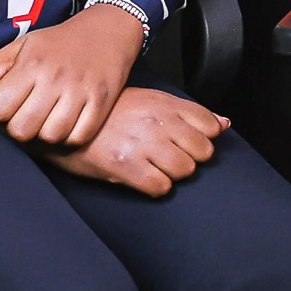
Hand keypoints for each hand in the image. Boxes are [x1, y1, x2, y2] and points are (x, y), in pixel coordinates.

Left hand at [0, 4, 148, 148]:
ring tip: (48, 120)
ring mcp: (80, 91)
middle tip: (28, 115)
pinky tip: (69, 123)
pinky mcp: (102, 102)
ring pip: (50, 136)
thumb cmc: (61, 40)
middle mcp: (55, 78)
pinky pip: (79, 136)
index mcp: (31, 64)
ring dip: (46, 133)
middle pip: (22, 129)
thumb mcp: (25, 44)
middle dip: (20, 127)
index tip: (9, 103)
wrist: (109, 30)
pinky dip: (71, 136)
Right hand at [44, 86, 226, 196]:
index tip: (187, 142)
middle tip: (169, 157)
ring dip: (173, 174)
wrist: (65, 120)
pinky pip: (161, 187)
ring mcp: (143, 144)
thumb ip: (188, 114)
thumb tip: (225, 123)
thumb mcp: (150, 102)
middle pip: (202, 152)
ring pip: (185, 170)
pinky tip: (143, 178)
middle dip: (191, 158)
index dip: (203, 138)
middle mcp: (158, 121)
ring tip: (155, 167)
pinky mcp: (126, 166)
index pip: (210, 125)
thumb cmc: (109, 113)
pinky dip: (156, 188)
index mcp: (165, 103)